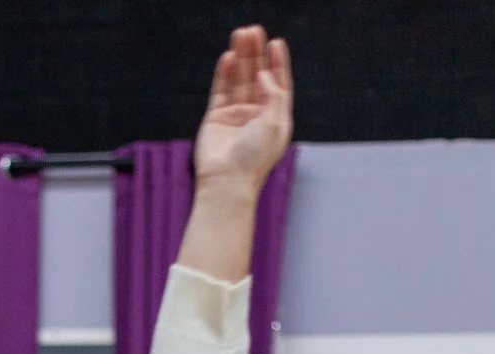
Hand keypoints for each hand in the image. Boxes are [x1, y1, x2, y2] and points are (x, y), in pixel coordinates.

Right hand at [193, 27, 293, 192]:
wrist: (227, 182)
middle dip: (255, 54)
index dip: (277, 63)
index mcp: (275, 118)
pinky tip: (228, 58)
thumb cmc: (254, 159)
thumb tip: (265, 74)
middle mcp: (256, 115)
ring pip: (238, 80)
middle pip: (256, 77)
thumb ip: (274, 95)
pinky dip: (224, 74)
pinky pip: (220, 90)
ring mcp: (235, 116)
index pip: (278, 84)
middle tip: (253, 31)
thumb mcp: (275, 124)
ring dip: (239, 58)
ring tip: (240, 35)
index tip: (276, 42)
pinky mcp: (215, 118)